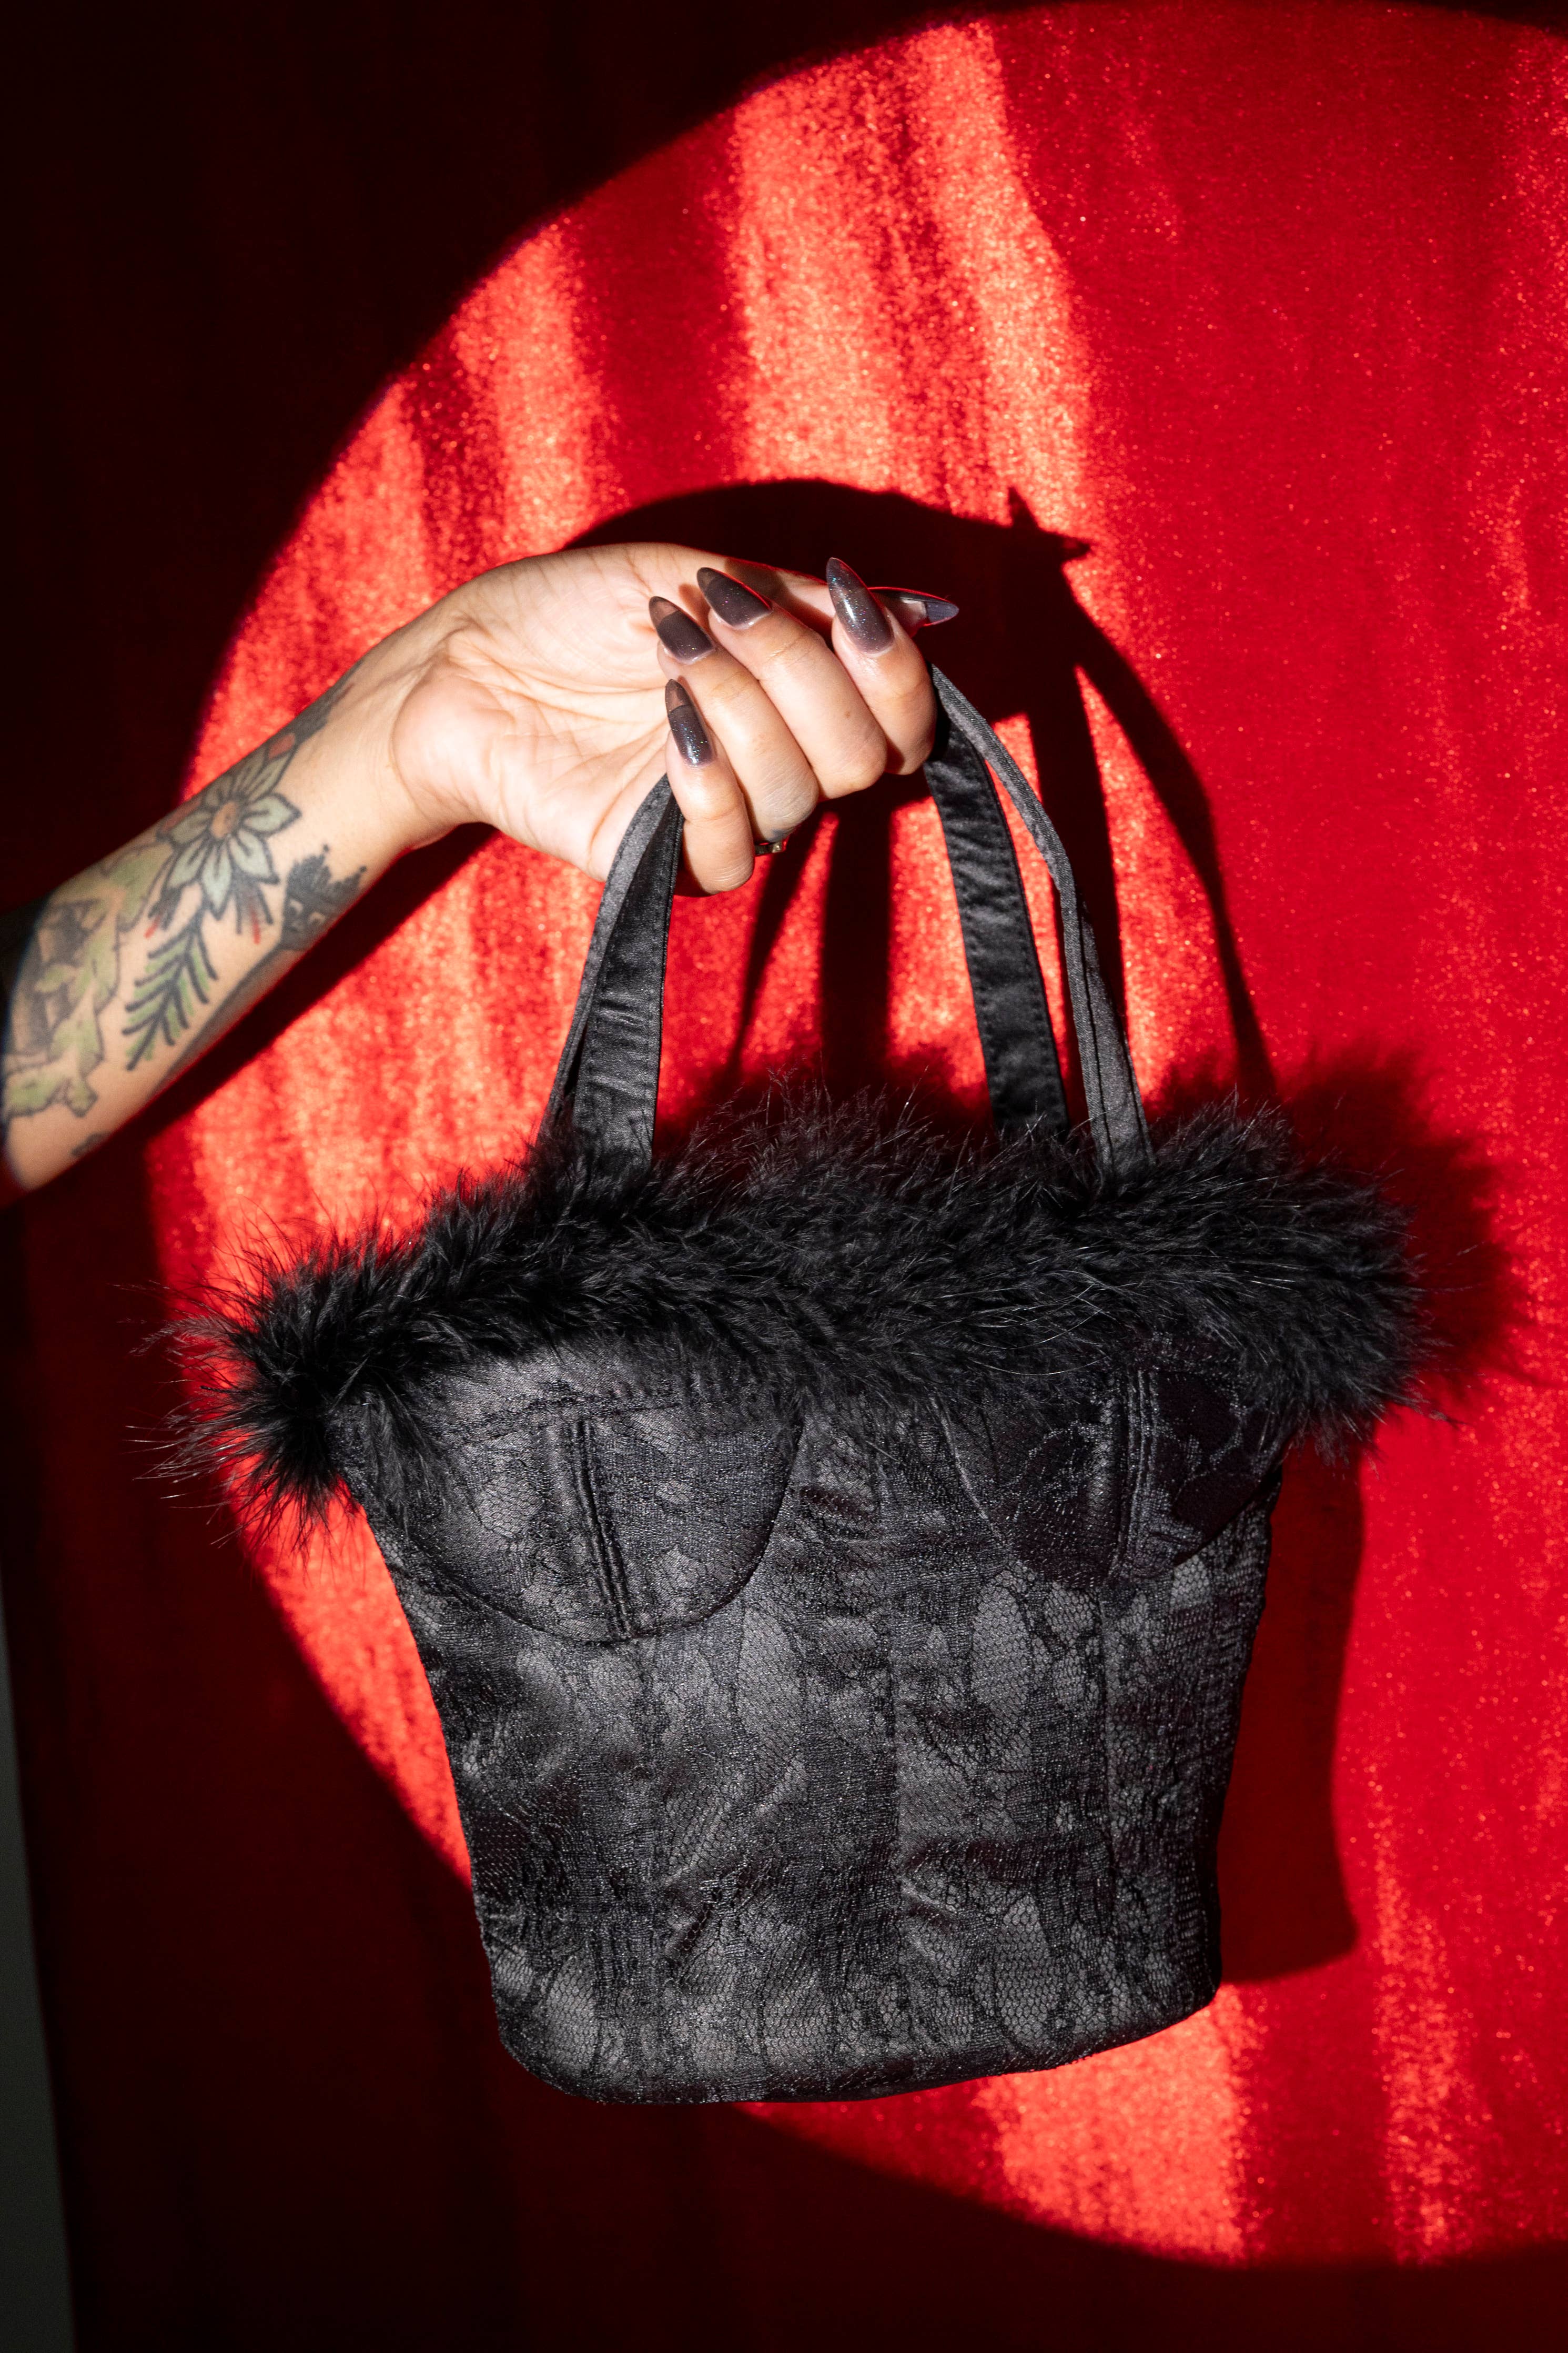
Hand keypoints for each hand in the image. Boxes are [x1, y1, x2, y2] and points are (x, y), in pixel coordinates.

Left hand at [378, 544, 953, 891]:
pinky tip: (666, 725)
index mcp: (800, 702)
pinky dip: (709, 781)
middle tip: (723, 612)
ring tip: (669, 650)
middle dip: (802, 671)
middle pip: (863, 757)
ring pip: (799, 793)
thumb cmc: (574, 611)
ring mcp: (724, 816)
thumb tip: (931, 611)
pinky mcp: (664, 861)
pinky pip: (732, 851)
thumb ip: (810, 604)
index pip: (904, 722)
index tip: (840, 594)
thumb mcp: (703, 576)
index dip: (894, 667)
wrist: (465, 660)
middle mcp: (777, 767)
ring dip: (740, 703)